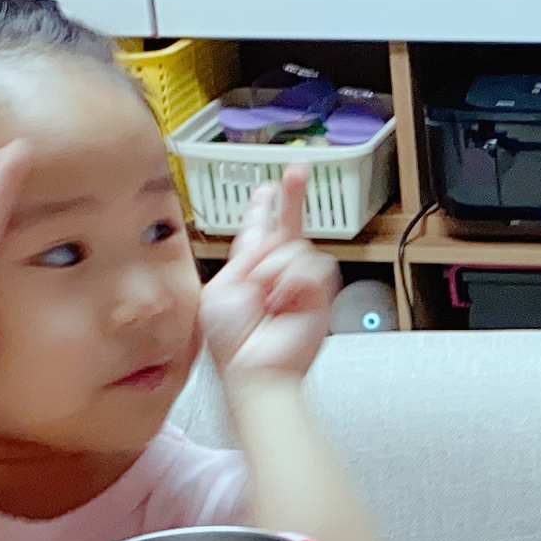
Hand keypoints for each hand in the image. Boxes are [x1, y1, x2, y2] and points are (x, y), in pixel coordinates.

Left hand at [201, 179, 340, 384]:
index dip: (263, 208)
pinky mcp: (320, 294)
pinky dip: (294, 283)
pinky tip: (286, 303)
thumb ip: (243, 258)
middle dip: (292, 197)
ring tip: (268, 301)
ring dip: (272, 271)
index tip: (268, 188)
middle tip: (298, 172)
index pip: (258, 231)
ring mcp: (300, 283)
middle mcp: (276, 272)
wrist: (254, 368)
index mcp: (246, 270)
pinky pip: (312, 267)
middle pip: (287, 226)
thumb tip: (269, 242)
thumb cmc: (232, 341)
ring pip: (293, 246)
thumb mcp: (220, 290)